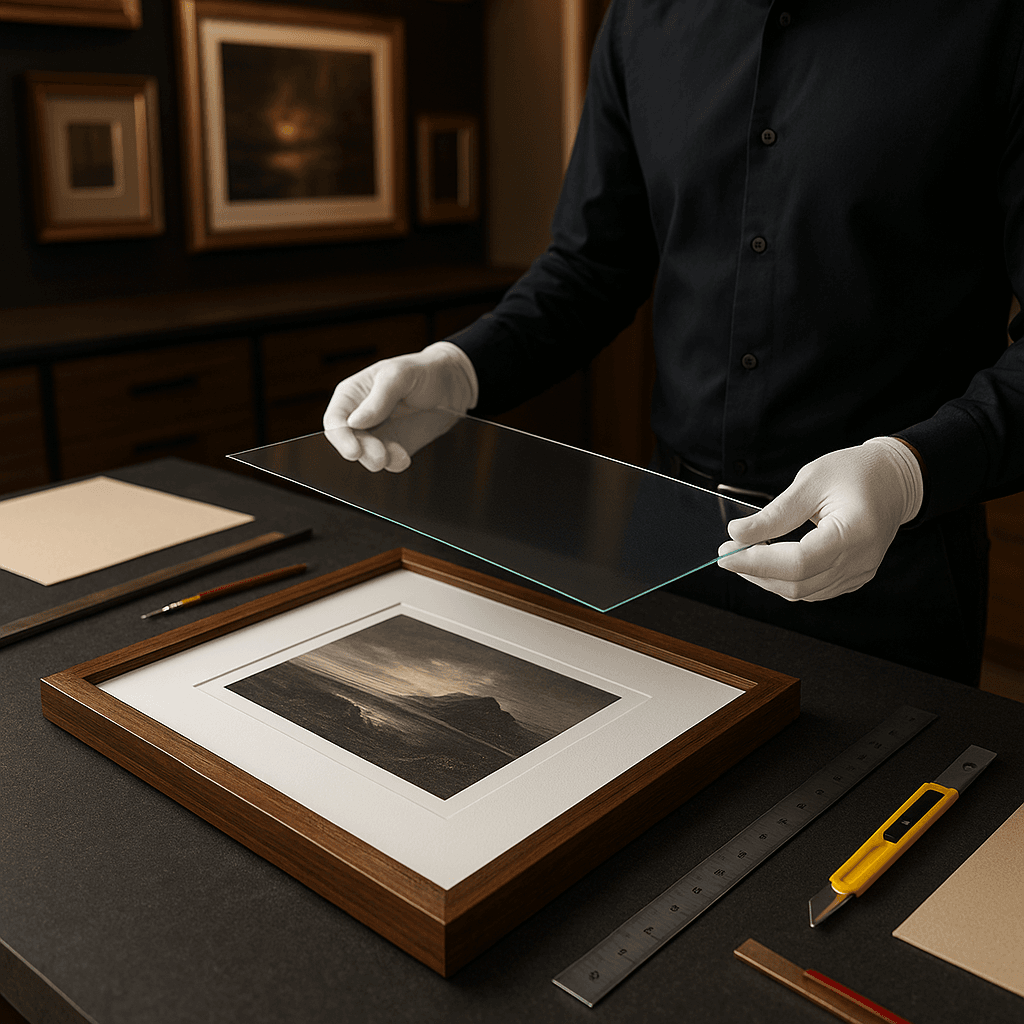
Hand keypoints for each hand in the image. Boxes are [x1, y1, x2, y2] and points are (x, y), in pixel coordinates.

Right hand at [322, 342, 477, 471]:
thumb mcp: (399, 375)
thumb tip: (354, 422)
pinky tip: (404, 458)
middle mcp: (361, 416)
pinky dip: (395, 463)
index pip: (335, 420)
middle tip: (380, 456)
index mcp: (353, 395)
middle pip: (349, 442)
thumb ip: (379, 398)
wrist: (452, 386)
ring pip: (367, 456)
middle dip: (363, 452)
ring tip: (398, 456)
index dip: (340, 437)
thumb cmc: (422, 371)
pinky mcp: (396, 446)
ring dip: (379, 460)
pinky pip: (388, 462)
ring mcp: (378, 433)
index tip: (354, 450)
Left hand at [716, 438, 923, 600]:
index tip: (726, 552)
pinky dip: (786, 580)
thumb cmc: (855, 472)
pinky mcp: (854, 577)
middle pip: (799, 583)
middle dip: (756, 572)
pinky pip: (814, 590)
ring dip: (767, 579)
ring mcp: (859, 573)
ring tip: (744, 556)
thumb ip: (775, 513)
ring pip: (803, 593)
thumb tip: (737, 533)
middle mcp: (861, 560)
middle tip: (727, 553)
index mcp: (854, 532)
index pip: (799, 562)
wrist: (894, 481)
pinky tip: (769, 562)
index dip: (757, 561)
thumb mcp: (811, 481)